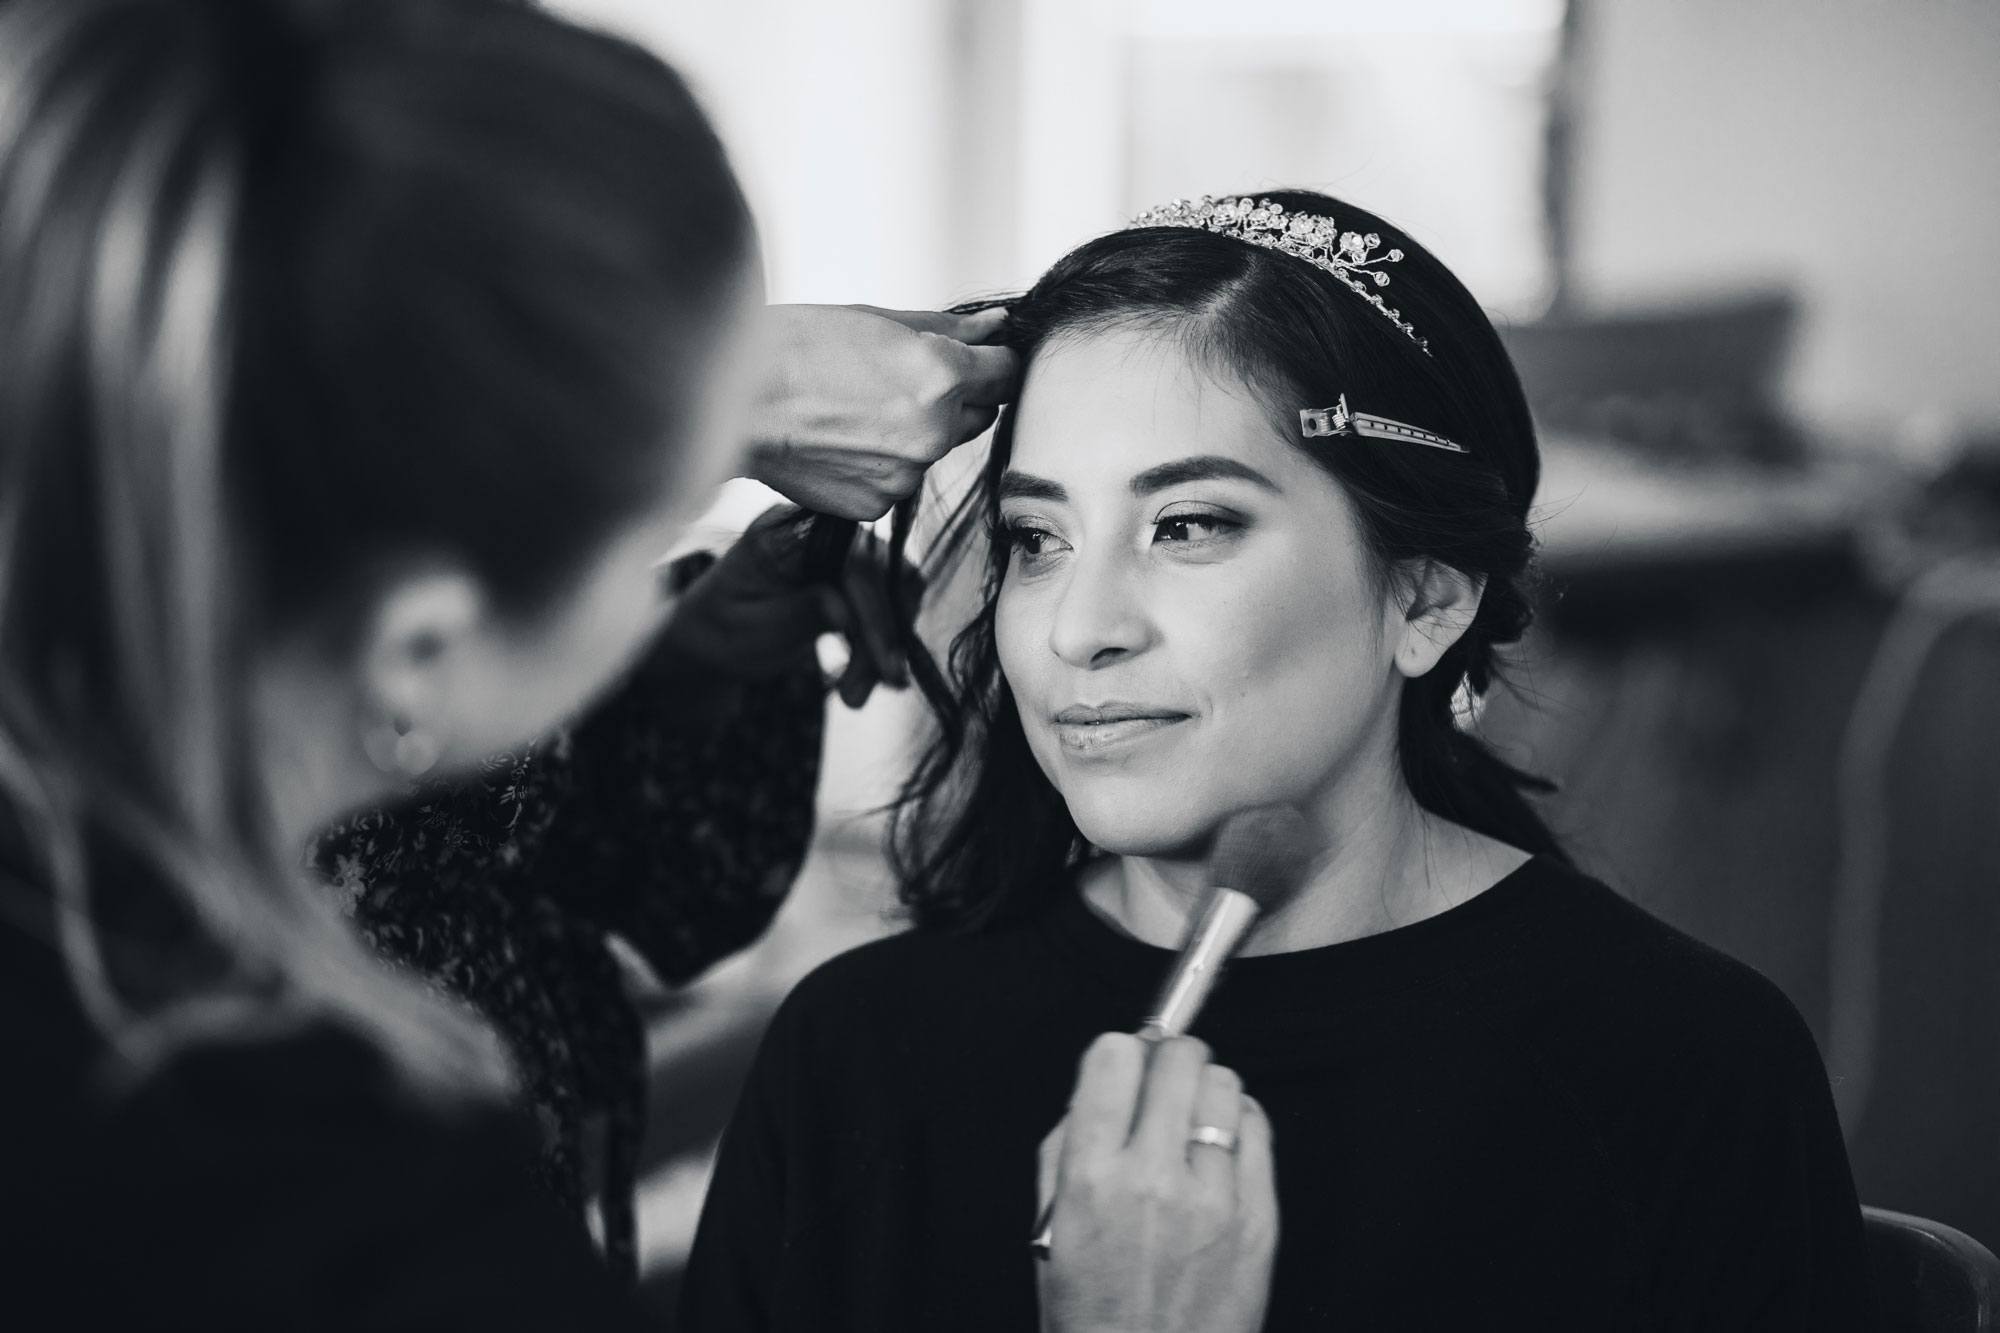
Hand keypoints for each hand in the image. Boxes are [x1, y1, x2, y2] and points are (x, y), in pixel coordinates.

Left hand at [657, 505, 921, 707]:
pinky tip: (862, 680)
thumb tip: (844, 611)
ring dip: (884, 645)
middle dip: (883, 636)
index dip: (876, 611)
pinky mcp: (851, 576)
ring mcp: (838, 551)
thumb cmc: (720, 631)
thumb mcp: (748, 630)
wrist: (713, 636)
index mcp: (786, 534)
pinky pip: (887, 604)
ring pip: (894, 590)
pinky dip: (880, 644)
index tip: (885, 665)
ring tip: (854, 695)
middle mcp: (820, 532)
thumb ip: (795, 614)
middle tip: (858, 696)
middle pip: (882, 572)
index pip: (853, 559)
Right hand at [745, 305, 1018, 519]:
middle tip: (899, 379)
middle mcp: (933, 431)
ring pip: (936, 449)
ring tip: (856, 408)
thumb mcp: (878, 321)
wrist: (732, 403)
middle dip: (955, 397)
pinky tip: (840, 439)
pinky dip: (882, 463)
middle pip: (978, 414)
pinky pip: (899, 479)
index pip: (1007, 373)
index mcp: (941, 376)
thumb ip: (950, 330)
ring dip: (916, 431)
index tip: (976, 358)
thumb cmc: (797, 347)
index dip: (992, 362)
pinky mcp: (877, 505)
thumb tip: (999, 326)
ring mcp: (906, 474)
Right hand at [1037, 1034, 1278, 1332]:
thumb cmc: (1095, 1313)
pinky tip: (1220, 1147)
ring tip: (1192, 1118)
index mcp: (1091, 1178)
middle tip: (1162, 1081)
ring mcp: (1213, 1199)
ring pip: (1223, 1084)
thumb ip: (1067, 1146)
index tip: (1124, 1065)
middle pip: (1177, 1058)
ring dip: (1204, 1089)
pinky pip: (1258, 1129)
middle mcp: (1153, 1181)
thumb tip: (1097, 1086)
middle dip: (1167, 1060)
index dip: (1120, 1054)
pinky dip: (1239, 1123)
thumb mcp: (1053, 1224)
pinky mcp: (1258, 1219)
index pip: (1114, 1058)